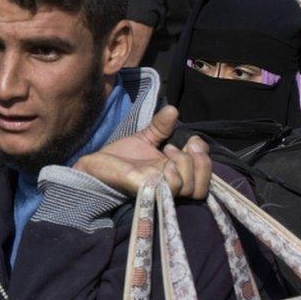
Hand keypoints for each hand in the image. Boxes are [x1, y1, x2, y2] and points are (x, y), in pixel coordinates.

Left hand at [73, 106, 211, 198]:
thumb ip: (160, 126)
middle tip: (186, 146)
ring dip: (186, 165)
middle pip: (203, 187)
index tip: (192, 140)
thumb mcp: (144, 137)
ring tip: (168, 151)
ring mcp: (161, 189)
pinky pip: (173, 189)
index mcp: (173, 172)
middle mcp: (170, 184)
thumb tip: (173, 109)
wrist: (96, 164)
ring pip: (192, 189)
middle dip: (202, 163)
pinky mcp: (148, 190)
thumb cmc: (121, 156)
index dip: (204, 156)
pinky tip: (163, 164)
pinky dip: (174, 175)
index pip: (204, 173)